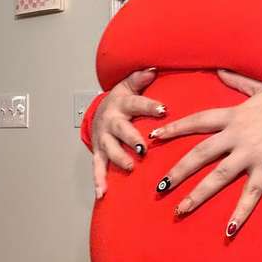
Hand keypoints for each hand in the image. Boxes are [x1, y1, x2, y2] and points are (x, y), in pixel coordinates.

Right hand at [92, 69, 166, 197]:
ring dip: (119, 158)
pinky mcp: (99, 152)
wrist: (99, 112)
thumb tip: (153, 68)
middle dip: (131, 138)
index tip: (163, 110)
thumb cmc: (121, 100)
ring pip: (110, 149)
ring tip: (130, 166)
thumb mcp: (130, 86)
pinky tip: (102, 193)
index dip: (149, 106)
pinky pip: (98, 167)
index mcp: (122, 104)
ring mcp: (104, 139)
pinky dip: (99, 181)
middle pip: (121, 129)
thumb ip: (140, 79)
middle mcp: (111, 122)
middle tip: (143, 147)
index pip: (137, 103)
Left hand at [150, 68, 261, 236]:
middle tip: (159, 187)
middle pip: (200, 154)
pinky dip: (240, 213)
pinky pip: (250, 195)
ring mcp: (250, 155)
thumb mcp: (261, 89)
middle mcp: (236, 136)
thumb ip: (238, 82)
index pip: (197, 121)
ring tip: (179, 210)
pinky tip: (228, 230)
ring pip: (218, 177)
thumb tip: (219, 69)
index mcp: (233, 116)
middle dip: (178, 171)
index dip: (174, 128)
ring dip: (197, 195)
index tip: (154, 137)